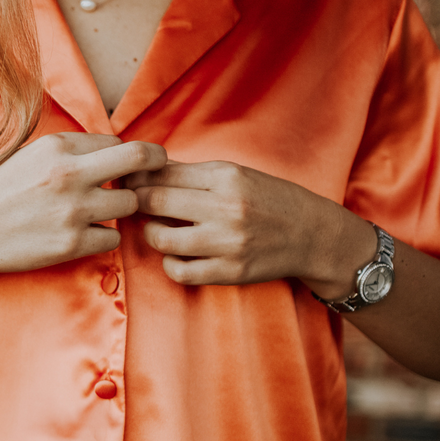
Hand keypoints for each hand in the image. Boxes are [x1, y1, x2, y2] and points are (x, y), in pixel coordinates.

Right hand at [0, 132, 167, 277]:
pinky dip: (103, 237)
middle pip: (138, 159)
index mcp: (58, 147)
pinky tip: (82, 235)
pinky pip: (112, 237)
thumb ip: (71, 152)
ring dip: (121, 209)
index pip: (117, 143)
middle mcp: (69, 174)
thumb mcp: (31, 156)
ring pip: (130, 204)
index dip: (126, 156)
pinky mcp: (71, 243)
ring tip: (98, 213)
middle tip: (157, 173)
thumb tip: (113, 152)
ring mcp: (73, 210)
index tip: (129, 166)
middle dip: (155, 164)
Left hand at [127, 160, 377, 293]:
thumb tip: (145, 169)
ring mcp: (228, 242)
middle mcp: (227, 208)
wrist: (313, 235)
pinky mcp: (230, 271)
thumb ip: (192, 173)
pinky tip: (176, 255)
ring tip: (157, 228)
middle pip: (155, 202)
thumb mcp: (237, 175)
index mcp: (227, 176)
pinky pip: (179, 272)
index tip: (126, 181)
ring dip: (151, 233)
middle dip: (134, 203)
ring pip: (161, 239)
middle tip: (130, 204)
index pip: (163, 174)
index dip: (137, 178)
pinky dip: (169, 264)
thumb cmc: (269, 200)